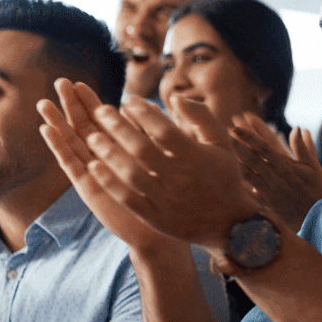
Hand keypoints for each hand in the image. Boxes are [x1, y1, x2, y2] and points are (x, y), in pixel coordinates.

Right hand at [38, 80, 183, 253]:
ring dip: (58, 123)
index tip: (80, 83)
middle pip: (83, 128)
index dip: (90, 102)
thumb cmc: (170, 198)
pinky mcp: (88, 188)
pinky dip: (58, 147)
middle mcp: (104, 161)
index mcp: (121, 151)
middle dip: (72, 106)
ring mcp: (94, 174)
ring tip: (44, 103)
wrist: (162, 232)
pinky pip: (70, 165)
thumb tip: (152, 105)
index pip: (102, 122)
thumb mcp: (169, 158)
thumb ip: (158, 132)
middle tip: (60, 82)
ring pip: (72, 143)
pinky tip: (47, 130)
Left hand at [61, 85, 260, 249]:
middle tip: (100, 111)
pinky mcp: (156, 217)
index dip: (143, 113)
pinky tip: (94, 167)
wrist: (230, 223)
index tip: (127, 100)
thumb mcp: (221, 143)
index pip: (164, 130)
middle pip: (142, 149)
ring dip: (108, 153)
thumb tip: (175, 98)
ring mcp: (166, 199)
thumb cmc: (224, 176)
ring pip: (131, 173)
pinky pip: (128, 198)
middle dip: (118, 127)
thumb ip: (201, 117)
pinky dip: (109, 182)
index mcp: (195, 157)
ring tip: (92, 137)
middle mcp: (179, 178)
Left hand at [229, 114, 321, 232]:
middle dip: (238, 144)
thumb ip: (304, 148)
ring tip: (225, 148)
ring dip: (235, 159)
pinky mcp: (266, 202)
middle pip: (252, 158)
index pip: (265, 147)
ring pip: (247, 172)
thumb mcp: (314, 168)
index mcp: (287, 167)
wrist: (318, 218)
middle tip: (226, 132)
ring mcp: (269, 191)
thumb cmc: (316, 191)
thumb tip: (299, 128)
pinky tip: (229, 173)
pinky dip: (239, 180)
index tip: (236, 127)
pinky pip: (249, 190)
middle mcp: (276, 177)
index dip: (249, 136)